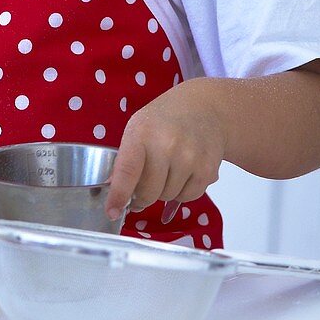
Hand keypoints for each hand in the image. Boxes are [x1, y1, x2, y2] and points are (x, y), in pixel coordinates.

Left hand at [105, 79, 225, 221]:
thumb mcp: (138, 129)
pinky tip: (182, 172)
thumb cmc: (165, 119)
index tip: (113, 212)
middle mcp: (167, 145)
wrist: (204, 108)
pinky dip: (182, 191)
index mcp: (142, 133)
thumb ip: (125, 160)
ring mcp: (189, 158)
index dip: (119, 195)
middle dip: (142, 195)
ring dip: (163, 191)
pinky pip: (189, 197)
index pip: (127, 171)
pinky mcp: (207, 169)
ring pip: (167, 197)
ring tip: (167, 169)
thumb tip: (113, 189)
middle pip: (148, 192)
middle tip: (142, 186)